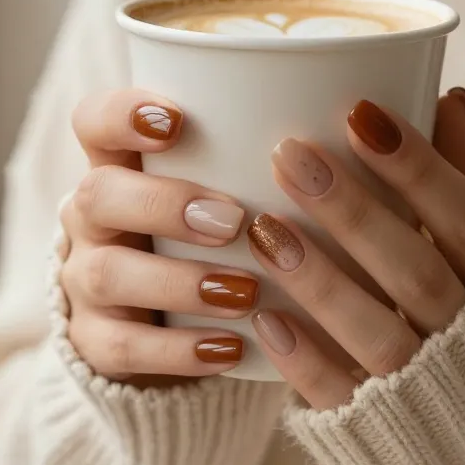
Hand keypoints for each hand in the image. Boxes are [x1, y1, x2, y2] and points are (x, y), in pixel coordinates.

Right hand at [60, 89, 255, 382]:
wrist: (165, 324)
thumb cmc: (216, 236)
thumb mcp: (232, 190)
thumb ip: (273, 159)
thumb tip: (380, 114)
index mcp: (120, 165)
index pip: (94, 119)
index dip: (122, 114)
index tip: (178, 120)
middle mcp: (93, 218)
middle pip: (96, 195)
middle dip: (163, 204)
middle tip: (233, 219)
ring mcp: (84, 281)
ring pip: (107, 275)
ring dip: (179, 281)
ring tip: (245, 291)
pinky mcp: (93, 342)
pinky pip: (119, 348)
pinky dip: (177, 350)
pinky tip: (230, 349)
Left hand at [248, 89, 464, 408]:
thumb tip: (449, 99)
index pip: (464, 215)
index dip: (416, 165)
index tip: (359, 113)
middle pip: (415, 269)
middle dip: (353, 212)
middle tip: (289, 154)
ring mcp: (426, 383)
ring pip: (379, 333)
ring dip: (322, 281)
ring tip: (264, 228)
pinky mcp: (381, 424)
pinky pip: (344, 396)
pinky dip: (307, 362)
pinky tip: (266, 321)